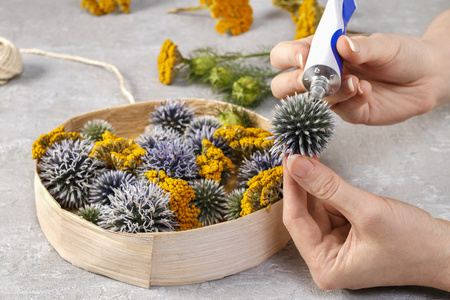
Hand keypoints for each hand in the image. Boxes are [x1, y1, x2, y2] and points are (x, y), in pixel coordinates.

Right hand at [270, 10, 449, 124]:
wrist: (426, 77)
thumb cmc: (401, 55)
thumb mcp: (383, 44)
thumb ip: (361, 46)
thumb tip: (340, 45)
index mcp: (320, 51)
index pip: (284, 55)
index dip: (287, 57)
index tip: (305, 58)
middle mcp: (320, 75)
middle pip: (282, 85)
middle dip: (295, 84)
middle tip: (318, 79)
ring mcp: (332, 96)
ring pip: (308, 103)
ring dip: (329, 93)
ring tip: (354, 82)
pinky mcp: (348, 112)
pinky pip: (339, 111)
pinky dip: (351, 100)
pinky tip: (366, 90)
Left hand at [283, 154, 449, 289]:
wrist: (446, 251)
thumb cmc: (415, 244)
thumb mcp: (367, 211)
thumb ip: (328, 186)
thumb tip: (297, 164)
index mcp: (326, 266)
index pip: (296, 221)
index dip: (291, 188)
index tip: (287, 160)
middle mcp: (326, 258)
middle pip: (304, 214)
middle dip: (301, 183)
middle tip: (295, 152)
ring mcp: (336, 246)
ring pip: (316, 208)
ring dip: (314, 183)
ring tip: (307, 156)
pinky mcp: (346, 234)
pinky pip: (330, 207)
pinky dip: (327, 189)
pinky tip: (322, 170)